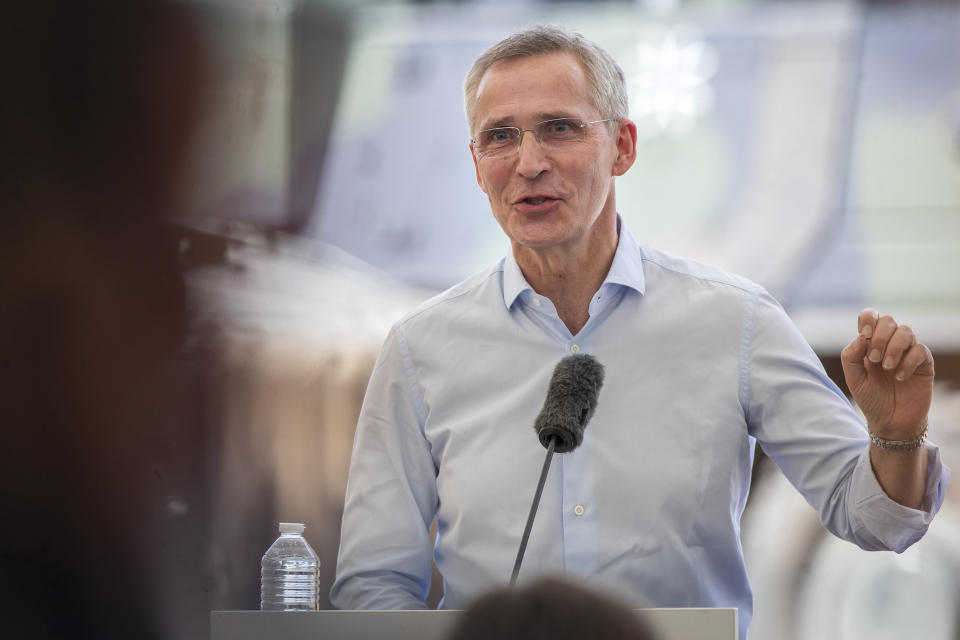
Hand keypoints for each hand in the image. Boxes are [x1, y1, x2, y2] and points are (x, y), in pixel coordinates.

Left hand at [840, 309, 933, 436]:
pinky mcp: (923, 364)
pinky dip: (908, 362)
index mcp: (870, 343)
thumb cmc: (871, 398)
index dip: (868, 319)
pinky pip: (920, 350)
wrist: (890, 421)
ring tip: (887, 368)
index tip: (865, 335)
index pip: (871, 316)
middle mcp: (889, 344)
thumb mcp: (854, 378)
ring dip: (893, 348)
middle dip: (880, 338)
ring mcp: (907, 352)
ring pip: (906, 331)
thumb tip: (862, 336)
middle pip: (889, 320)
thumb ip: (851, 356)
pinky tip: (900, 377)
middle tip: (874, 360)